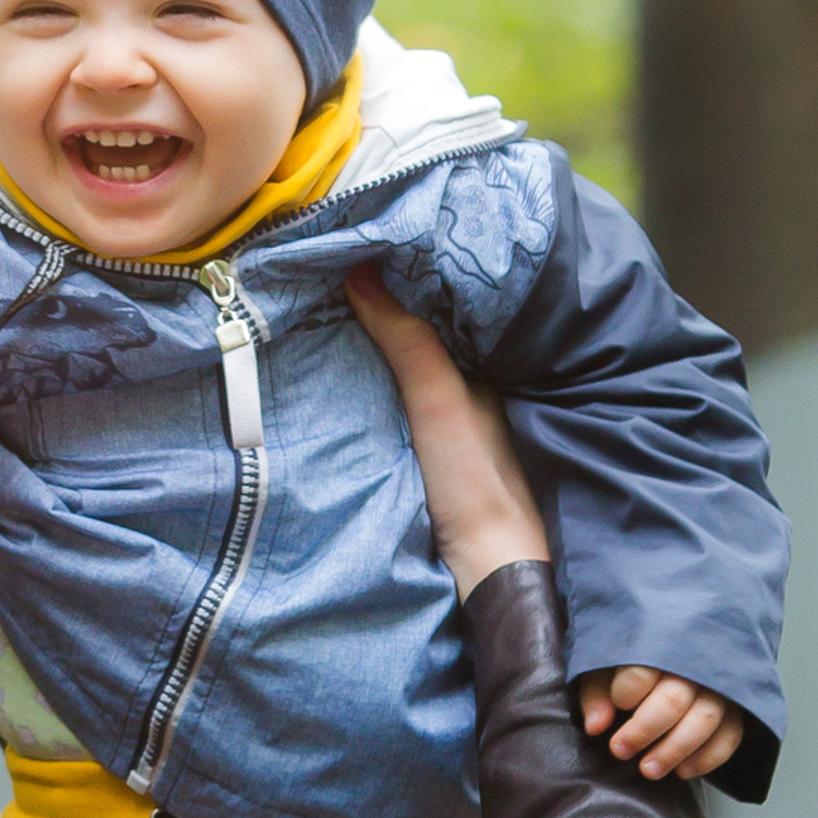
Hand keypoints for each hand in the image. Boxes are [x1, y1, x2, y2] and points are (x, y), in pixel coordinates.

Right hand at [344, 268, 551, 596]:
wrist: (488, 568)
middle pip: (424, 335)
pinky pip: (400, 402)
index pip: (442, 305)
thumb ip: (407, 340)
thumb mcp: (438, 400)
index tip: (361, 250)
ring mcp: (457, 423)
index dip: (405, 278)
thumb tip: (360, 267)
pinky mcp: (435, 453)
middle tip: (332, 274)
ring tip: (328, 312)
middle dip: (387, 307)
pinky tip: (347, 375)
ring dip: (378, 348)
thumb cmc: (474, 481)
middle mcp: (476, 388)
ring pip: (411, 369)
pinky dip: (377, 385)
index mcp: (488, 366)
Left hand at [578, 667, 743, 780]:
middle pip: (672, 700)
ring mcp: (719, 686)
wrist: (677, 651)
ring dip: (674, 750)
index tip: (618, 706)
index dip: (625, 695)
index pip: (641, 674)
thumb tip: (596, 727)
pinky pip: (730, 735)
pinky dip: (708, 758)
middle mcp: (692, 665)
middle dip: (644, 731)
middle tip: (620, 751)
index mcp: (657, 646)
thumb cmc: (633, 662)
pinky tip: (683, 771)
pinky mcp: (736, 706)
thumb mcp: (606, 667)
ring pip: (703, 720)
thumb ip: (596, 693)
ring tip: (648, 770)